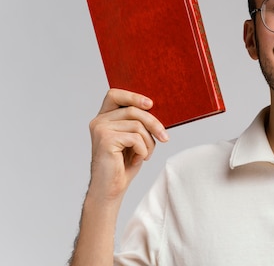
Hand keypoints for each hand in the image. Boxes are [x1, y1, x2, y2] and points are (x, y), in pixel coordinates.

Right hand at [87, 88, 168, 202]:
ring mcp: (100, 130)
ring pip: (137, 125)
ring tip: (145, 155)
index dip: (133, 96)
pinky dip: (143, 150)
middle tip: (165, 138)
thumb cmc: (124, 165)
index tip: (151, 104)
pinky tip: (138, 160)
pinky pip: (136, 138)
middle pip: (133, 110)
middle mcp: (99, 121)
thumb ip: (138, 123)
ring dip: (149, 142)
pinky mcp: (105, 140)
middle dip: (154, 124)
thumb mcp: (134, 139)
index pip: (114, 95)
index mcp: (104, 118)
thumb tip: (155, 108)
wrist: (111, 189)